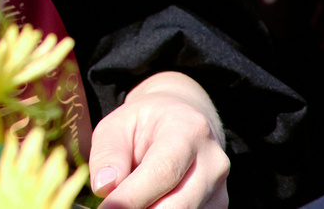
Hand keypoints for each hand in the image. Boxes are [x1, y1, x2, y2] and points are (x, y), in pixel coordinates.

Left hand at [88, 72, 226, 208]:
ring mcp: (219, 188)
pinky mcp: (218, 206)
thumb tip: (104, 188)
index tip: (107, 207)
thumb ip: (108, 154)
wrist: (181, 124)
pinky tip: (145, 200)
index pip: (162, 171)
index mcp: (188, 130)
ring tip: (128, 198)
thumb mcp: (116, 125)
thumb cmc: (143, 125)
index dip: (132, 195)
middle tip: (111, 208)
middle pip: (178, 204)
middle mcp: (212, 162)